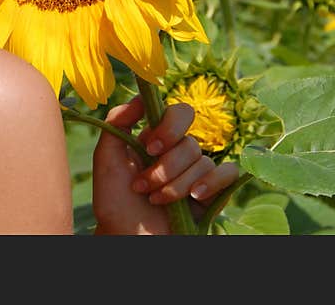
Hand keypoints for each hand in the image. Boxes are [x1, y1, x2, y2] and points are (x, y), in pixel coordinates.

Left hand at [92, 96, 238, 234]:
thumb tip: (141, 97)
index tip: (151, 148)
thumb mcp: (106, 159)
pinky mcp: (211, 194)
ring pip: (203, 162)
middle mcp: (178, 153)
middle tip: (143, 185)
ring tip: (155, 200)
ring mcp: (196, 173)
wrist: (126, 238)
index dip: (170, 126)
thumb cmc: (114, 201)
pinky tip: (194, 196)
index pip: (178, 113)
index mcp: (156, 139)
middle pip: (190, 142)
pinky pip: (227, 174)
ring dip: (175, 184)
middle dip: (166, 166)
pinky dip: (211, 183)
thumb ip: (117, 123)